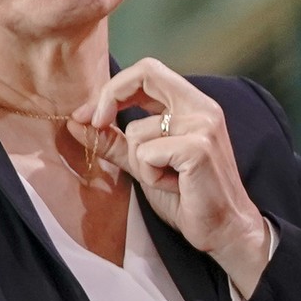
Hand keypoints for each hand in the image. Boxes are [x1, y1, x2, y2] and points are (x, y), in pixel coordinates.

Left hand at [69, 58, 269, 293]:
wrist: (225, 229)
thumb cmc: (188, 197)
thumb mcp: (144, 165)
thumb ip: (114, 142)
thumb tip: (76, 123)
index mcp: (192, 104)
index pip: (148, 71)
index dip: (114, 88)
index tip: (92, 116)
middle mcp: (202, 108)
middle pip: (145, 74)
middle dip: (109, 97)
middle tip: (95, 123)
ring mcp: (203, 126)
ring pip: (137, 130)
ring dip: (140, 163)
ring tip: (167, 179)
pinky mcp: (198, 149)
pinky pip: (147, 154)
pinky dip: (151, 175)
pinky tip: (175, 186)